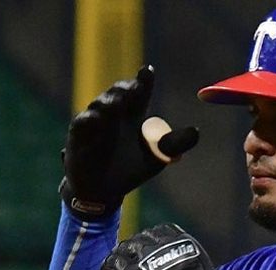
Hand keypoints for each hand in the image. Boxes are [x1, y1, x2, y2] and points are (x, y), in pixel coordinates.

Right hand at [60, 65, 198, 220]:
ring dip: (108, 103)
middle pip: (118, 92)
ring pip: (99, 105)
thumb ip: (174, 144)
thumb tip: (196, 132)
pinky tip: (98, 121)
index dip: (143, 81)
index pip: (139, 92)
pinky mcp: (78, 137)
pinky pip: (82, 124)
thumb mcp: (156, 158)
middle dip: (124, 89)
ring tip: (117, 104)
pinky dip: (90, 121)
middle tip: (134, 88)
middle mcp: (114, 113)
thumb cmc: (130, 169)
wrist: (105, 192)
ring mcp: (95, 123)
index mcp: (133, 114)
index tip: (147, 72)